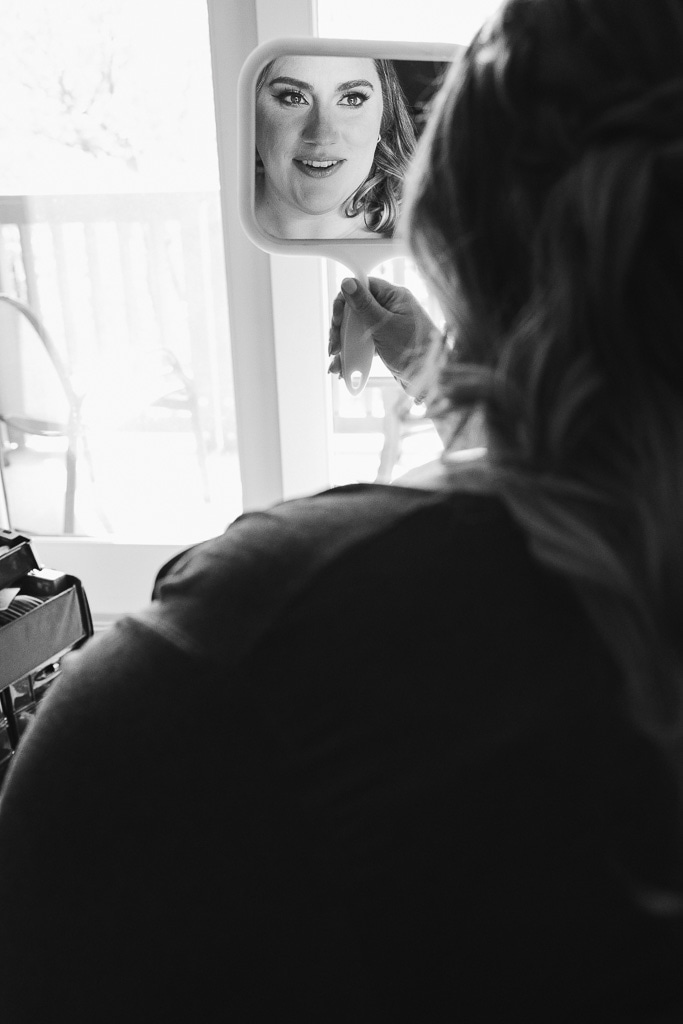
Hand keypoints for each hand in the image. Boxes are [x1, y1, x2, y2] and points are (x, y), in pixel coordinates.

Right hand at [327, 277, 439, 395]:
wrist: (431, 379)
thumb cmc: (414, 350)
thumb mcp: (384, 325)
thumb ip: (364, 305)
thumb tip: (347, 282)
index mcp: (394, 297)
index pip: (362, 288)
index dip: (344, 301)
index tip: (336, 319)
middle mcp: (390, 308)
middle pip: (355, 310)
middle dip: (341, 328)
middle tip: (334, 346)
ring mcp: (387, 326)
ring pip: (357, 329)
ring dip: (344, 344)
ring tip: (336, 362)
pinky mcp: (385, 343)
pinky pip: (364, 344)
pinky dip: (353, 354)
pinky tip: (344, 368)